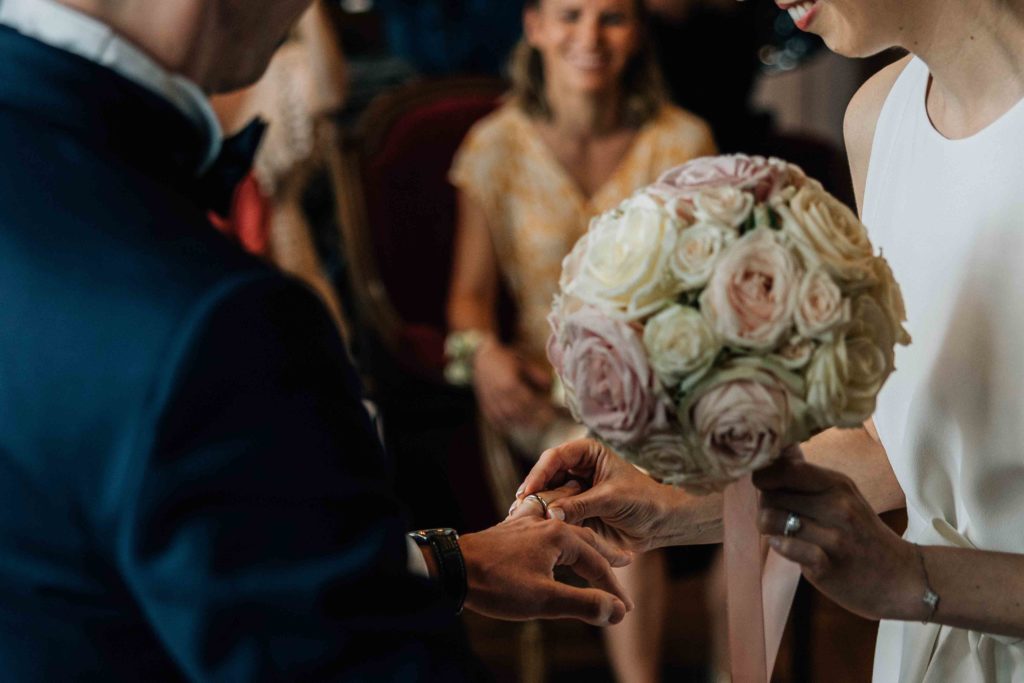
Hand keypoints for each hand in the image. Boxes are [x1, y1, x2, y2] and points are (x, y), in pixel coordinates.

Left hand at [459, 514, 633, 626]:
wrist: (452, 568)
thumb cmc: (496, 584)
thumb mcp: (544, 599)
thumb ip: (583, 604)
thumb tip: (616, 611)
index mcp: (559, 537)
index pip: (596, 564)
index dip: (612, 590)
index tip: (624, 610)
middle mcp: (546, 524)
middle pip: (585, 540)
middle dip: (605, 556)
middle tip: (626, 561)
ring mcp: (527, 525)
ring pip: (564, 532)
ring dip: (583, 543)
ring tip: (596, 548)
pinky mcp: (511, 531)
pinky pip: (543, 526)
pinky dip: (556, 532)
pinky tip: (549, 526)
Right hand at [472, 342, 553, 432]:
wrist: (482, 357)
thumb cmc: (505, 358)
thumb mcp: (523, 362)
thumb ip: (536, 374)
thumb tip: (549, 385)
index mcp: (509, 384)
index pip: (529, 401)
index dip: (541, 408)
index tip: (552, 411)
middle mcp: (499, 396)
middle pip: (520, 413)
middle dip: (535, 419)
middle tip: (548, 421)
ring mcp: (491, 403)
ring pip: (509, 419)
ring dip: (524, 423)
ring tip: (536, 425)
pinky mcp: (485, 407)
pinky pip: (497, 421)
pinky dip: (508, 425)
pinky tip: (518, 424)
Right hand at [512, 438, 680, 552]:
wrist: (660, 524)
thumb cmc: (643, 500)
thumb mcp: (611, 498)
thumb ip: (581, 505)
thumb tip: (550, 513)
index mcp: (587, 453)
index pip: (555, 457)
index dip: (539, 473)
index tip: (528, 491)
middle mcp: (576, 470)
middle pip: (545, 477)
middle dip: (533, 492)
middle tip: (519, 508)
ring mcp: (573, 491)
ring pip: (546, 496)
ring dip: (536, 508)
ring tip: (522, 520)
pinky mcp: (574, 512)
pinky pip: (554, 515)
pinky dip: (545, 522)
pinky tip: (535, 530)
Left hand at [754, 446, 924, 620]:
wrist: (902, 579)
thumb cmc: (862, 533)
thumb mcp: (843, 495)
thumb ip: (809, 475)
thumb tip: (782, 447)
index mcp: (837, 483)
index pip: (782, 468)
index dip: (765, 477)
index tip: (768, 489)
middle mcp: (836, 505)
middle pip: (769, 495)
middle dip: (767, 506)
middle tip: (782, 517)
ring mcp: (833, 536)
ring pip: (770, 519)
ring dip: (769, 528)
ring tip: (784, 533)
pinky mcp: (827, 565)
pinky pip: (785, 546)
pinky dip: (781, 547)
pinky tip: (792, 549)